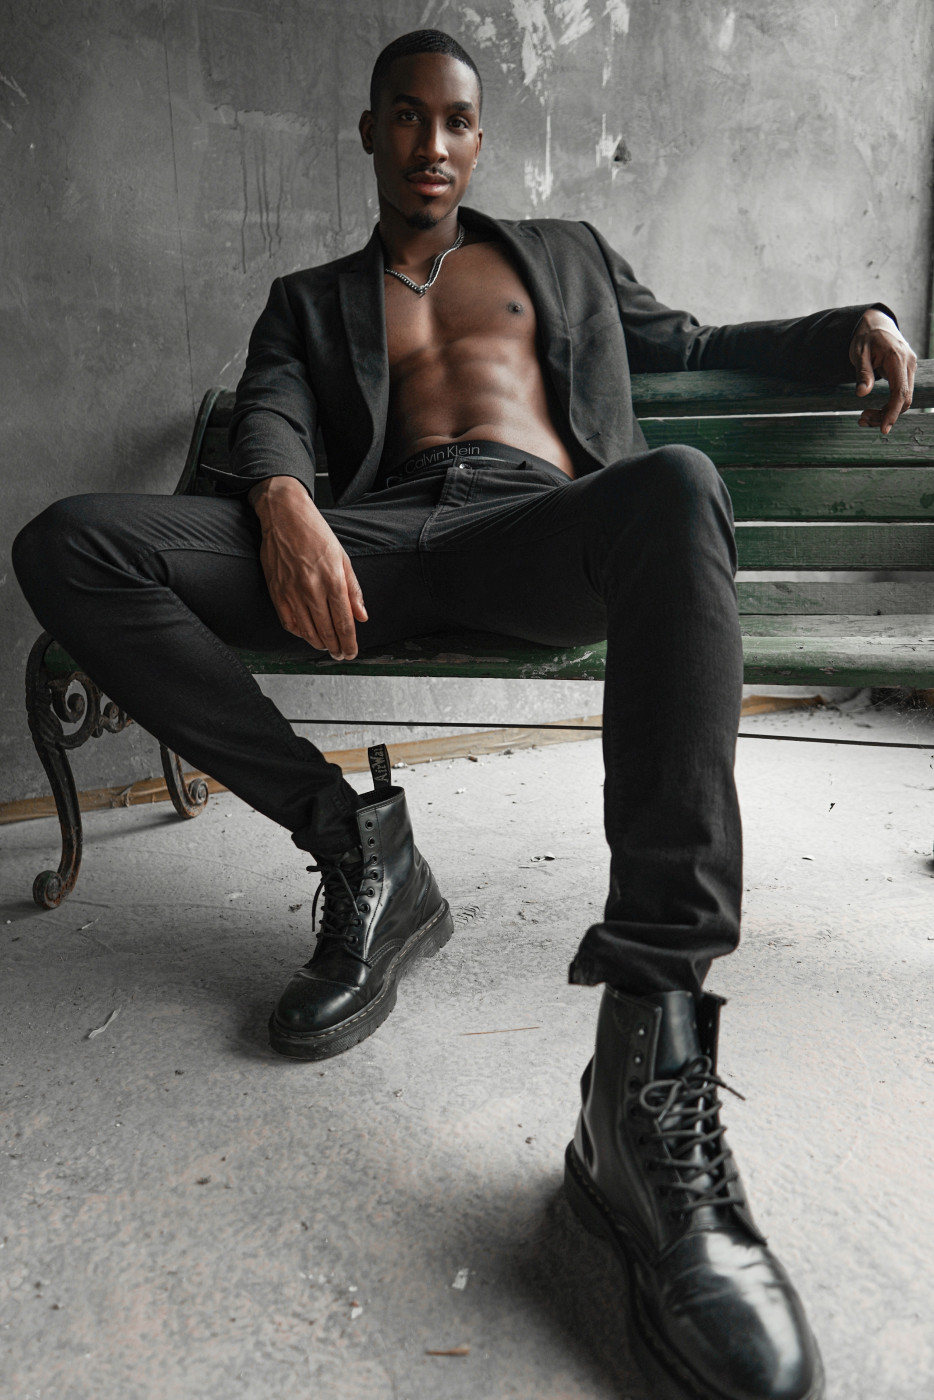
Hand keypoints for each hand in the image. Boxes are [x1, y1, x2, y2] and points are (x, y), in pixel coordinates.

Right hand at [248, 477, 366, 659]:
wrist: (284, 515)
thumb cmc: (315, 533)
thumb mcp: (342, 558)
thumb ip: (353, 590)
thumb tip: (361, 616)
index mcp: (332, 580)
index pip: (344, 622)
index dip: (349, 642)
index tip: (352, 652)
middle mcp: (312, 589)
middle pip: (327, 631)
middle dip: (337, 648)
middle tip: (342, 655)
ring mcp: (292, 592)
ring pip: (307, 631)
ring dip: (320, 644)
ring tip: (328, 648)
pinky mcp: (277, 592)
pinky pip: (288, 622)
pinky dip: (299, 633)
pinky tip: (307, 635)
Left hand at [849, 308, 916, 433]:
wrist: (876, 322)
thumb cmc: (865, 337)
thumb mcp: (859, 353)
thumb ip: (862, 373)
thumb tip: (861, 393)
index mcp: (898, 359)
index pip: (900, 392)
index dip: (892, 412)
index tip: (883, 429)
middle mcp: (909, 364)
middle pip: (904, 399)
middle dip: (885, 415)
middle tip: (861, 420)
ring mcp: (909, 368)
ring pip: (903, 399)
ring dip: (885, 412)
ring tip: (863, 417)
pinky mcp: (906, 371)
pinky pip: (901, 393)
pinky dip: (888, 404)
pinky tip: (873, 410)